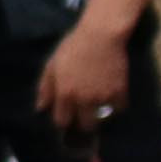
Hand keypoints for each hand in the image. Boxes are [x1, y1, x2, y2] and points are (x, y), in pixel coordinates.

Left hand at [36, 18, 132, 138]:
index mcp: (65, 94)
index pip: (62, 121)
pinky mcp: (120, 91)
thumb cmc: (73, 48)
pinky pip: (119, 108)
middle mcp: (83, 100)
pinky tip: (112, 98)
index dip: (64, 120)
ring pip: (103, 119)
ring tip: (98, 107)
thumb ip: (45, 89)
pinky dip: (116, 106)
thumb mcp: (52, 66)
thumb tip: (41, 108)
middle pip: (85, 125)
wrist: (100, 36)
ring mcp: (103, 97)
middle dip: (84, 123)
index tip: (67, 116)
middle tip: (85, 115)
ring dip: (100, 115)